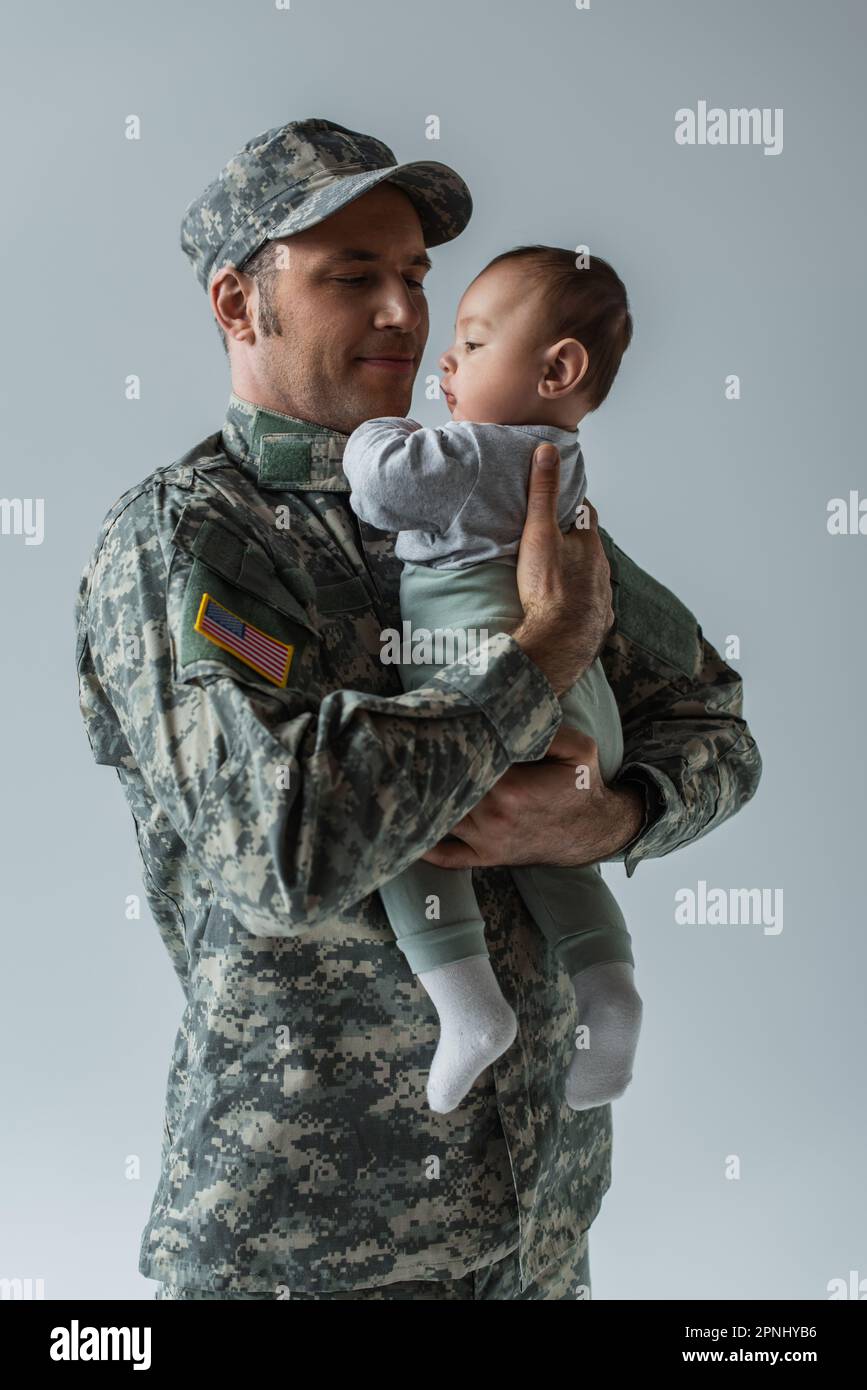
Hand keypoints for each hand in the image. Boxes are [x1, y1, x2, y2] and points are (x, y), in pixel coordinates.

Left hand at [420, 726, 645, 868]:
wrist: (594, 831)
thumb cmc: (582, 786)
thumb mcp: (580, 749)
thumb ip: (548, 730)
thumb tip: (513, 714)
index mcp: (512, 791)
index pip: (466, 762)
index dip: (452, 745)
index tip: (441, 730)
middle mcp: (493, 819)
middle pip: (447, 789)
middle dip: (434, 769)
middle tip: (416, 749)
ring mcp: (487, 842)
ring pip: (442, 819)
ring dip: (427, 800)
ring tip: (409, 776)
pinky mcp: (487, 857)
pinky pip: (447, 858)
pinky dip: (426, 847)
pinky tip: (410, 828)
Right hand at [511, 445, 613, 695]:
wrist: (560, 640)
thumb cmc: (548, 586)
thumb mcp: (539, 533)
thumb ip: (542, 493)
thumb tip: (548, 451)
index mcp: (589, 544)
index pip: (585, 513)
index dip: (572, 504)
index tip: (560, 500)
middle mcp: (602, 568)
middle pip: (589, 546)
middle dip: (575, 540)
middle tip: (553, 537)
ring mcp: (602, 596)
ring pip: (592, 576)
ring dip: (578, 571)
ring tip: (557, 572)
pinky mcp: (597, 622)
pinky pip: (590, 607)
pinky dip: (580, 602)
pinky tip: (568, 608)